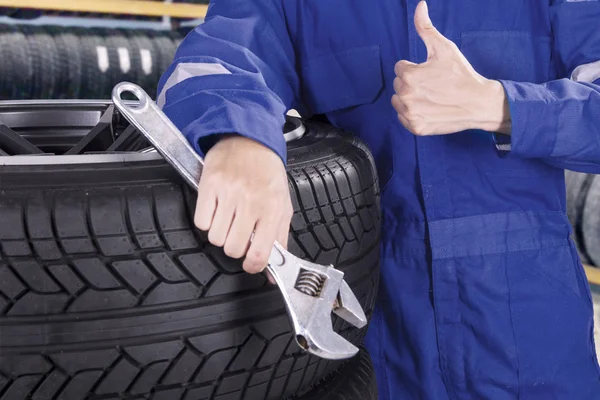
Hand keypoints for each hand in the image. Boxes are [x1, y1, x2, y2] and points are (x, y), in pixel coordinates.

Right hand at [194, 135, 292, 275]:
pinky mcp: (209, 186)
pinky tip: (216, 209)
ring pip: (215, 238)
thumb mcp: (283, 204)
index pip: (260, 253)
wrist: (249, 139)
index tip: (250, 263)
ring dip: (220, 233)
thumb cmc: (267, 173)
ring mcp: (228, 194)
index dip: (253, 265)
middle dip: (234, 247)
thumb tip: (272, 271)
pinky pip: (200, 222)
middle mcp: (250, 202)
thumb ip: (279, 238)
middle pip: (232, 248)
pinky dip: (206, 221)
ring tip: (228, 218)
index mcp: (272, 208)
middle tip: (239, 233)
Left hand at [392, 1, 510, 135]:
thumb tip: (420, 4)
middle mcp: (405, 95)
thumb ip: (426, 28)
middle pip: (399, 84)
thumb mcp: (444, 48)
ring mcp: (410, 113)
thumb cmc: (461, 74)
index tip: (433, 73)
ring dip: (410, 98)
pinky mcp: (415, 128)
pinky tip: (430, 109)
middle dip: (413, 83)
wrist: (478, 103)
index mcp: (409, 75)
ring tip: (431, 97)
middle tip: (434, 85)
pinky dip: (413, 114)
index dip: (417, 68)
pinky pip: (403, 118)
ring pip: (398, 101)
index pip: (401, 68)